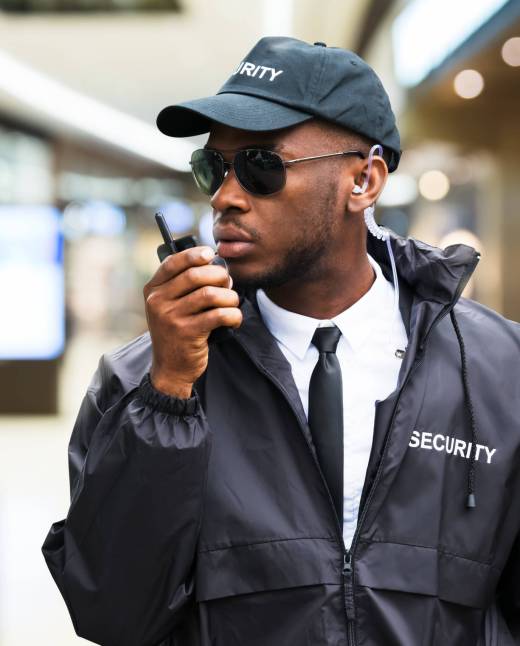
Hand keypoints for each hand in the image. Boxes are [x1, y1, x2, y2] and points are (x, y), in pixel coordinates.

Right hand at [143, 246, 241, 397]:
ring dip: (229, 296)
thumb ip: (182, 286)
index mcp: (152, 291)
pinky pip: (219, 315)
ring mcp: (171, 317)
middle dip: (218, 276)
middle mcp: (158, 302)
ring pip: (210, 294)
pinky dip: (233, 315)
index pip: (172, 263)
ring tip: (233, 303)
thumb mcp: (169, 307)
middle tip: (228, 284)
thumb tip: (217, 267)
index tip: (211, 254)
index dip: (194, 254)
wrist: (170, 369)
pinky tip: (234, 319)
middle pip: (195, 275)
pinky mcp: (187, 333)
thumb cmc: (177, 333)